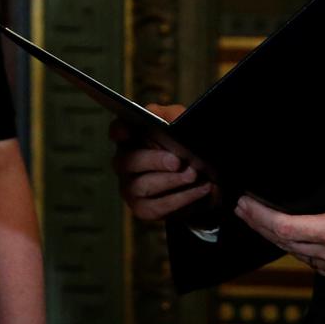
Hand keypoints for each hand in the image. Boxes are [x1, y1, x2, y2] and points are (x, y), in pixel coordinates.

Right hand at [110, 104, 219, 221]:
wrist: (207, 181)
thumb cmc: (188, 147)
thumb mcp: (183, 125)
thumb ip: (169, 115)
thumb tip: (154, 114)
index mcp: (132, 138)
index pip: (117, 130)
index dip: (119, 131)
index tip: (128, 132)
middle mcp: (125, 163)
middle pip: (128, 161)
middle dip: (154, 160)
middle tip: (176, 161)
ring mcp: (130, 188)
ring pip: (142, 186)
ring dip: (171, 181)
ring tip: (193, 175)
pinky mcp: (143, 209)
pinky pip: (157, 206)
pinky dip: (181, 199)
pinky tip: (200, 190)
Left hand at [233, 142, 324, 284]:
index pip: (287, 227)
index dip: (261, 216)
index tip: (244, 204)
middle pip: (286, 244)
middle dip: (260, 226)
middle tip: (242, 211)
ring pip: (300, 257)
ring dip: (278, 240)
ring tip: (262, 224)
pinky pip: (318, 267)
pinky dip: (300, 252)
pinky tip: (297, 244)